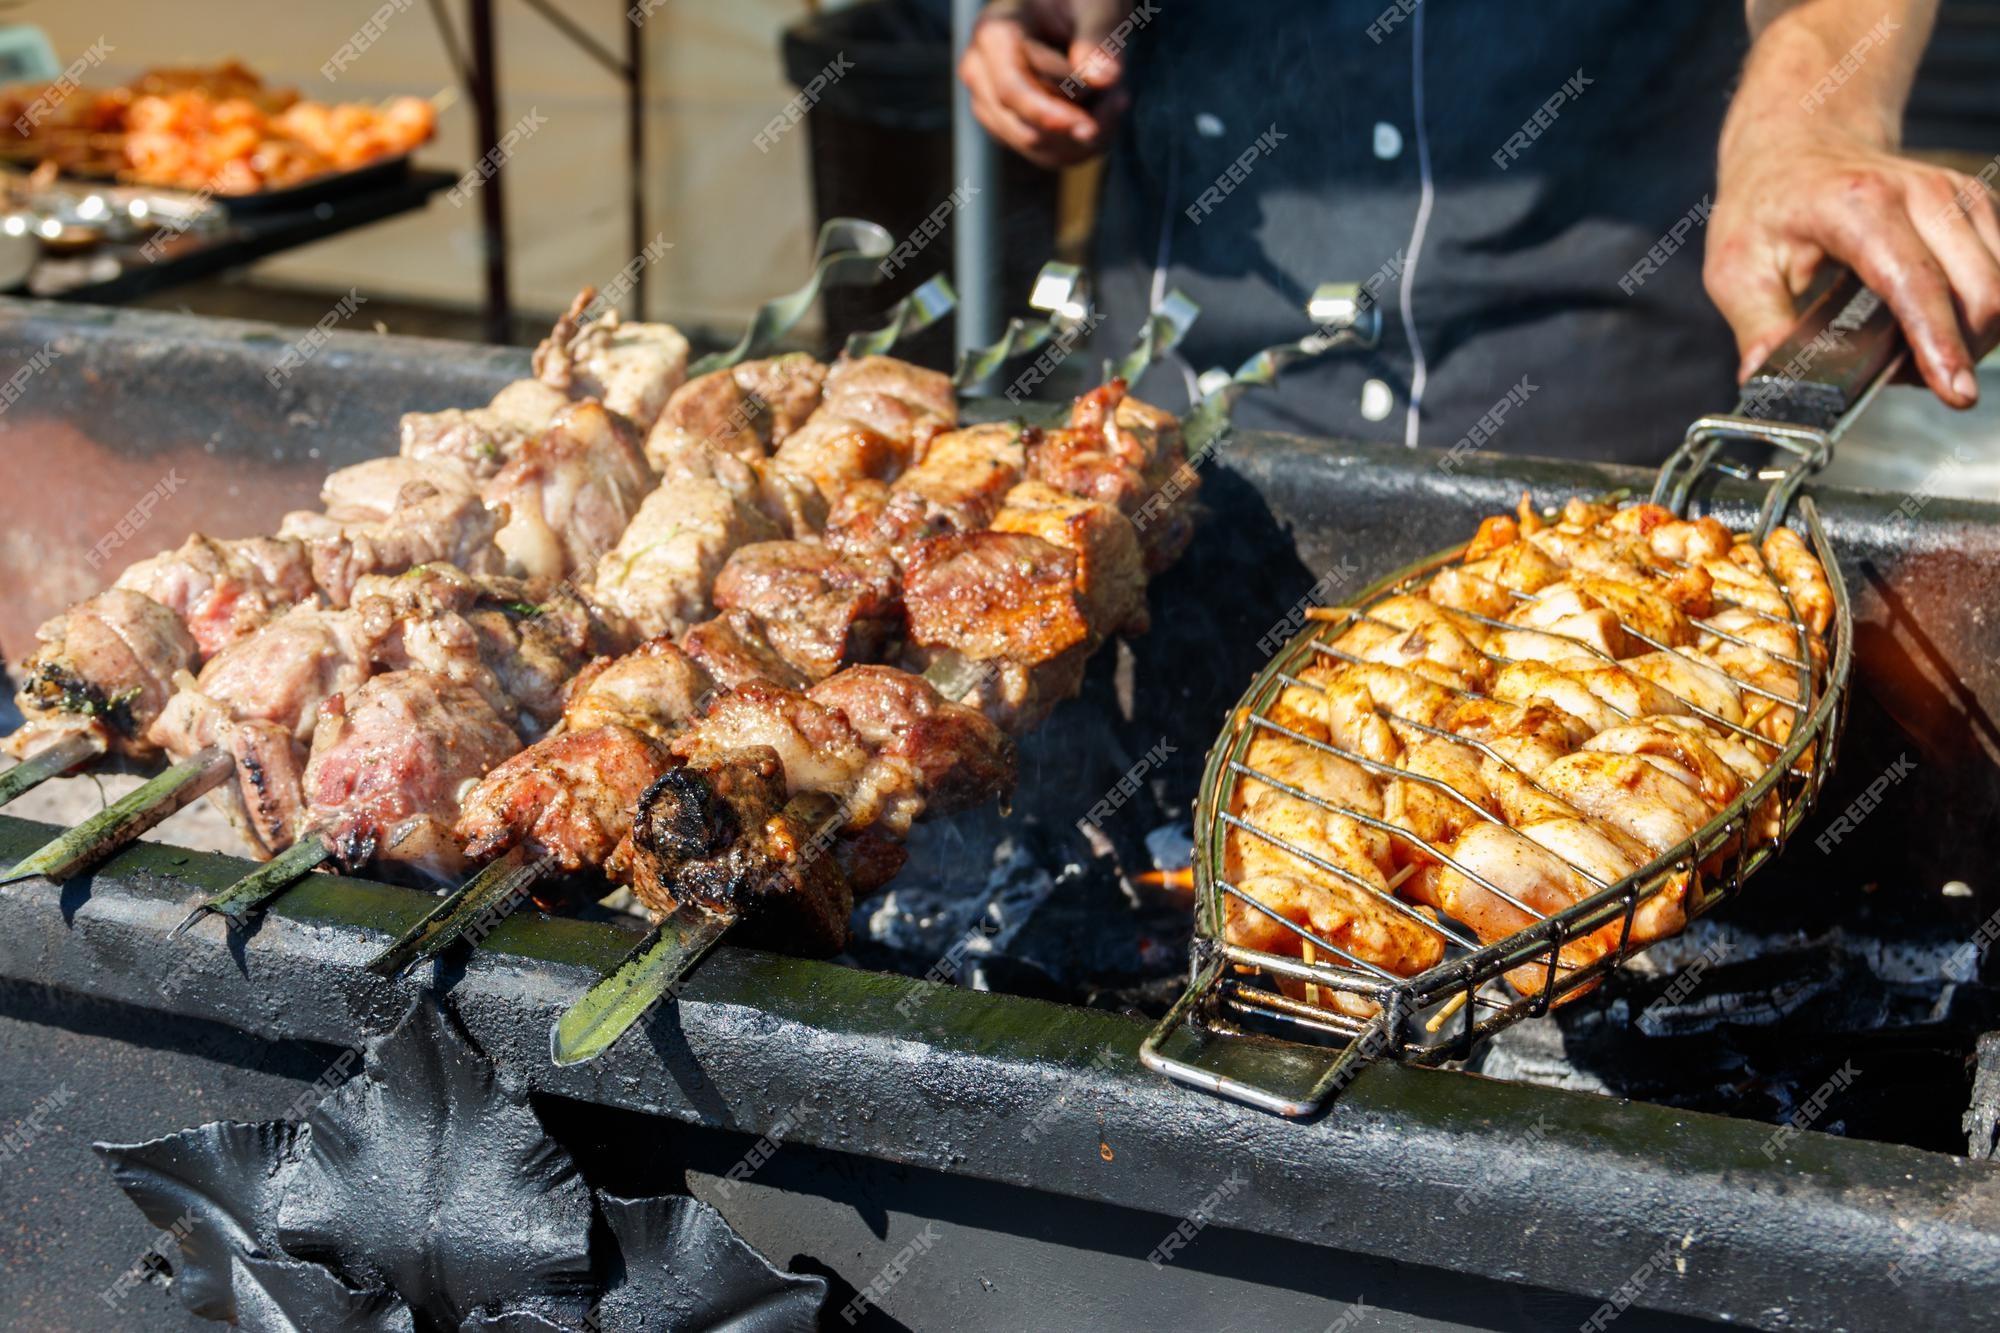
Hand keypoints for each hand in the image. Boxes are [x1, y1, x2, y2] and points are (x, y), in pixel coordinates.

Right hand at [957, 0, 1132, 168]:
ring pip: (1038, 148)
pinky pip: (1047, 154)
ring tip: (1115, 96)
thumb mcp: (1097, 6)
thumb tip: (1104, 79)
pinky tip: (1103, 111)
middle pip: (1025, 128)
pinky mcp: (1007, 125)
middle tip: (1120, 92)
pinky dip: (1082, 142)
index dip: (1048, 116)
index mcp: (993, 33)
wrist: (1072, 8)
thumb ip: (1099, 39)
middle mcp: (980, 71)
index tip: (1088, 127)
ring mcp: (989, 102)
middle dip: (1077, 121)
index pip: (1010, 91)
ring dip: (1085, 132)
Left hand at [1706, 134, 1999, 407]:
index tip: (1955, 390)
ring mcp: (1958, 196)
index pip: (1916, 283)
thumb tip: (1765, 380)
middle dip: (1957, 351)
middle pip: (1979, 290)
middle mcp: (1922, 194)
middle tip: (1901, 377)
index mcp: (1859, 207)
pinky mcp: (1977, 206)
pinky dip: (1976, 313)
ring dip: (1971, 337)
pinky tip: (1931, 324)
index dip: (1939, 342)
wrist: (1800, 143)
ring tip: (1913, 352)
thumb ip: (1757, 327)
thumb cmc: (1766, 206)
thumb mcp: (1736, 268)